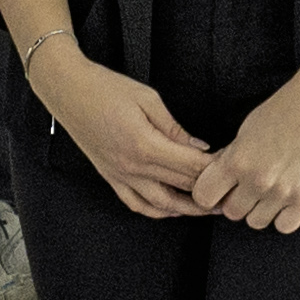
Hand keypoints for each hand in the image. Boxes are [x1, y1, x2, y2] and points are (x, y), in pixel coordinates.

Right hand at [36, 46, 213, 219]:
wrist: (67, 91)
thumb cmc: (105, 88)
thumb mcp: (148, 99)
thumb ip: (175, 128)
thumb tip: (199, 148)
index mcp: (144, 145)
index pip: (190, 166)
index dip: (215, 168)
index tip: (232, 165)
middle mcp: (132, 167)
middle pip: (181, 187)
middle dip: (209, 189)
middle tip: (230, 188)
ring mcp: (119, 176)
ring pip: (161, 205)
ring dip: (188, 209)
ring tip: (209, 207)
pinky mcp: (110, 177)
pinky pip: (137, 204)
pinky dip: (158, 211)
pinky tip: (172, 208)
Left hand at [190, 47, 299, 232]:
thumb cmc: (284, 109)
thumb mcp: (246, 129)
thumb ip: (231, 157)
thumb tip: (219, 178)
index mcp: (237, 160)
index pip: (203, 196)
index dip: (209, 191)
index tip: (218, 185)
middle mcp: (257, 181)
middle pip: (230, 212)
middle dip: (235, 199)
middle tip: (247, 183)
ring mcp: (282, 192)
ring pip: (255, 222)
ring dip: (258, 209)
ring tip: (268, 189)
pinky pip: (284, 226)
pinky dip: (282, 216)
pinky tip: (285, 199)